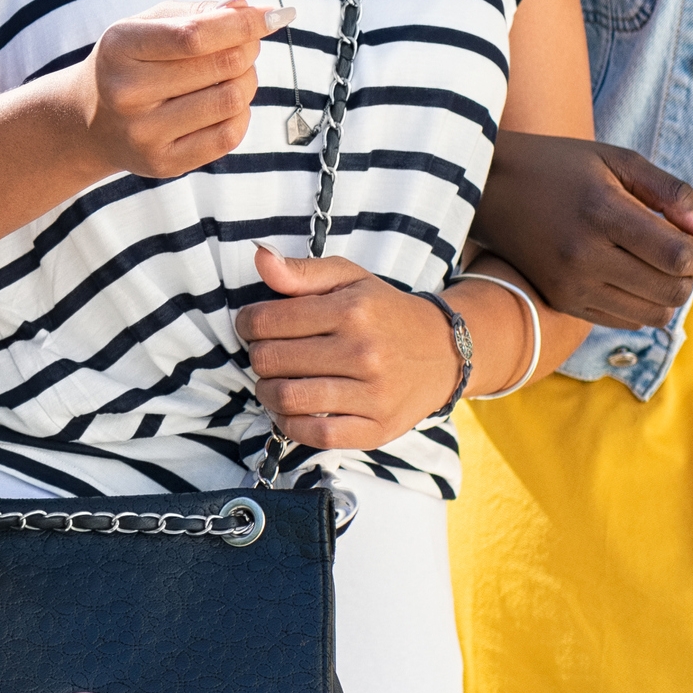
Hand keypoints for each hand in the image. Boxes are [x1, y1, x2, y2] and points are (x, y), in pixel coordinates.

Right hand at [53, 0, 273, 181]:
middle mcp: (127, 92)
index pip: (194, 34)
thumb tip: (252, 8)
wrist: (91, 121)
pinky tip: (225, 104)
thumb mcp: (148, 25)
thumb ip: (198, 12)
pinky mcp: (164, 163)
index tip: (273, 14)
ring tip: (232, 74)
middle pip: (221, 65)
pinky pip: (229, 136)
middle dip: (248, 49)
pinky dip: (240, 113)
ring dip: (247, 80)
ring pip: (231, 99)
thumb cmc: (131, 62)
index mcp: (120, 46)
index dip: (243, 23)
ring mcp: (144, 133)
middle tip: (246, 44)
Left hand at [236, 247, 460, 450]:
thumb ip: (301, 271)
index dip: (247, 323)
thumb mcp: (349, 278)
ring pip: (288, 398)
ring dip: (268, 393)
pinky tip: (292, 410)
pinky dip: (291, 425)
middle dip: (258, 358)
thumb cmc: (385, 312)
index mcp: (351, 310)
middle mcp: (363, 352)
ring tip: (275, 383)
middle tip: (268, 355)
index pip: (267, 320)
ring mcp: (373, 394)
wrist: (445, 352)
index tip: (253, 327)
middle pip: (272, 360)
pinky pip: (317, 434)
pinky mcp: (377, 428)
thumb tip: (260, 258)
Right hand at [476, 133, 692, 327]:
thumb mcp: (617, 160)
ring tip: (659, 263)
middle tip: (688, 250)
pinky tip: (633, 275)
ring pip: (654, 314)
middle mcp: (586, 257)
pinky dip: (644, 304)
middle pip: (672, 290)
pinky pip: (626, 322)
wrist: (490, 189)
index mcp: (602, 213)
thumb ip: (670, 192)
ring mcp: (572, 285)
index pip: (678, 256)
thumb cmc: (561, 166)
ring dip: (671, 292)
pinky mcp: (563, 301)